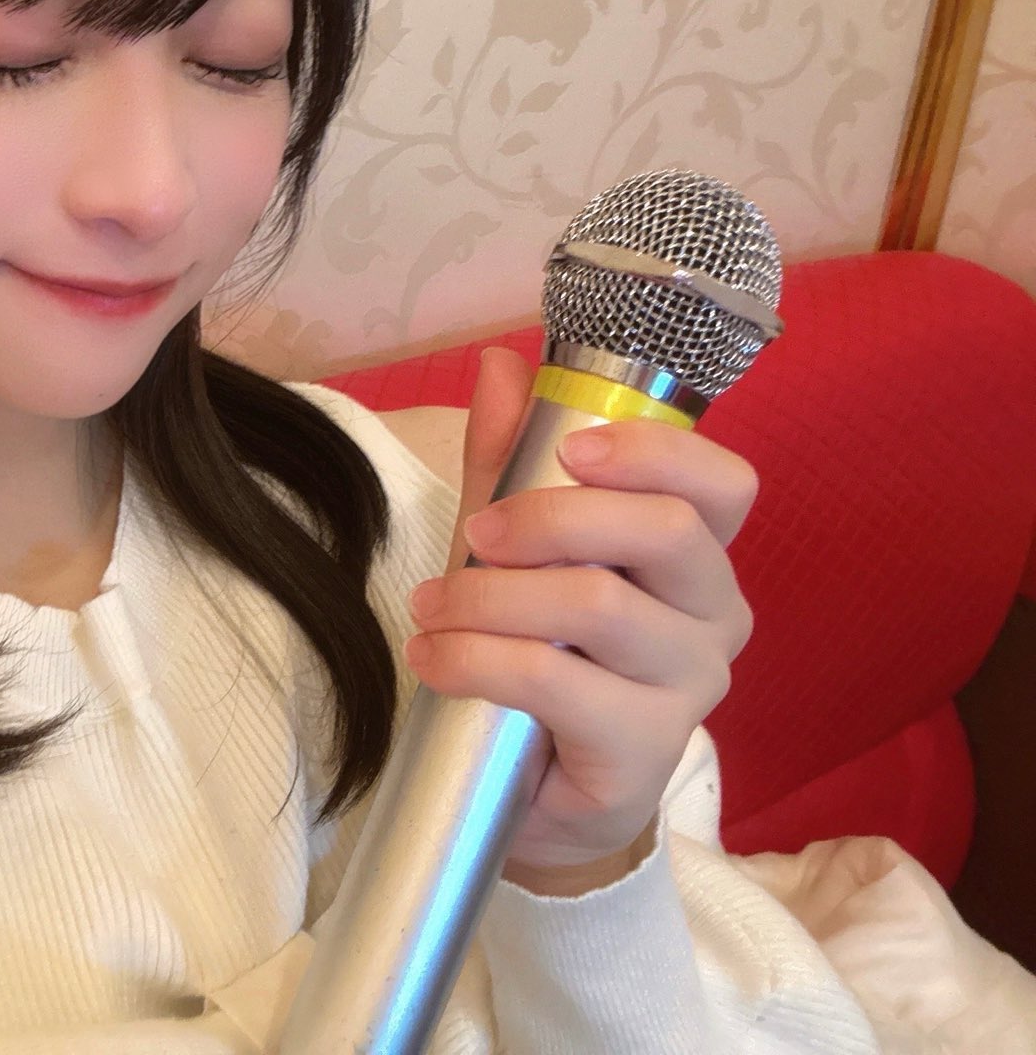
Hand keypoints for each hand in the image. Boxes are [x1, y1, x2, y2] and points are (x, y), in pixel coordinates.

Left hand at [402, 347, 757, 888]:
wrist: (529, 792)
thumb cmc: (535, 650)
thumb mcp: (512, 544)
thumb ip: (511, 458)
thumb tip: (501, 364)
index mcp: (697, 554)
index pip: (722, 483)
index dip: (653, 452)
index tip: (570, 448)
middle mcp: (715, 615)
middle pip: (666, 531)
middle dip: (552, 517)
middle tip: (475, 533)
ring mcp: (690, 687)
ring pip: (600, 605)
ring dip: (494, 596)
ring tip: (434, 607)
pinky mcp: (644, 750)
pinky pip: (560, 684)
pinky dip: (479, 660)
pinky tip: (435, 660)